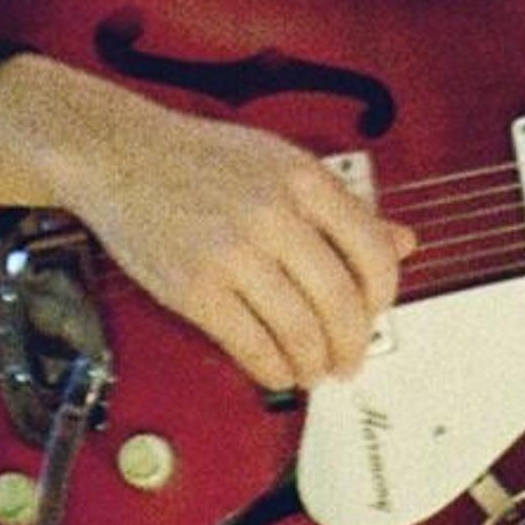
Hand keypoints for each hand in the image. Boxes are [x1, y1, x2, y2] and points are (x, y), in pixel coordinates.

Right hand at [75, 101, 414, 394]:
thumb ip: (343, 205)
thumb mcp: (281, 161)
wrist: (121, 154)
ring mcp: (232, 253)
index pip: (372, 251)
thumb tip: (403, 241)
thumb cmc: (200, 158)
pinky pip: (252, 347)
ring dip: (315, 365)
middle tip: (350, 360)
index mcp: (302, 178)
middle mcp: (273, 213)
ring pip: (300, 332)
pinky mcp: (195, 289)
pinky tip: (278, 369)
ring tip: (314, 370)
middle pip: (341, 302)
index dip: (384, 297)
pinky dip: (274, 370)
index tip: (376, 314)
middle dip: (353, 344)